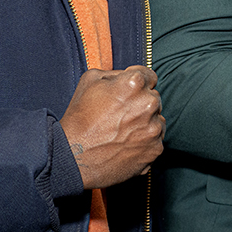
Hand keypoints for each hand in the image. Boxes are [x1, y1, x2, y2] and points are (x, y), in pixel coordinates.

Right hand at [59, 66, 164, 188]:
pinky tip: (126, 143)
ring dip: (145, 122)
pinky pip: (156, 139)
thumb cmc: (80, 119)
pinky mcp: (155, 149)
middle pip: (153, 98)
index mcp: (135, 84)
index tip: (130, 92)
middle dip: (140, 103)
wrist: (75, 157)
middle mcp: (149, 104)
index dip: (138, 84)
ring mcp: (154, 128)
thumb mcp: (90, 80)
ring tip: (122, 131)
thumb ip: (116, 73)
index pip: (149, 76)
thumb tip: (128, 75)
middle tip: (119, 115)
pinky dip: (145, 141)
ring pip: (156, 119)